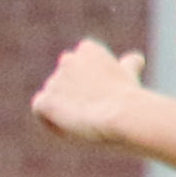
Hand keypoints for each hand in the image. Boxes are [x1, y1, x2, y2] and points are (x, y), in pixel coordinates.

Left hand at [32, 39, 148, 144]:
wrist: (122, 114)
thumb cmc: (129, 97)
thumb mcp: (130, 76)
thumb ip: (128, 66)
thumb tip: (135, 59)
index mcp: (88, 50)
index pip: (79, 64)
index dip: (88, 82)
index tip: (102, 95)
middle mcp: (67, 60)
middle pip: (64, 81)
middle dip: (74, 94)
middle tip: (94, 109)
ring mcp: (54, 80)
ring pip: (53, 96)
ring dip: (64, 108)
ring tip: (86, 120)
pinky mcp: (45, 100)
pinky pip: (40, 109)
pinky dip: (50, 119)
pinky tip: (70, 126)